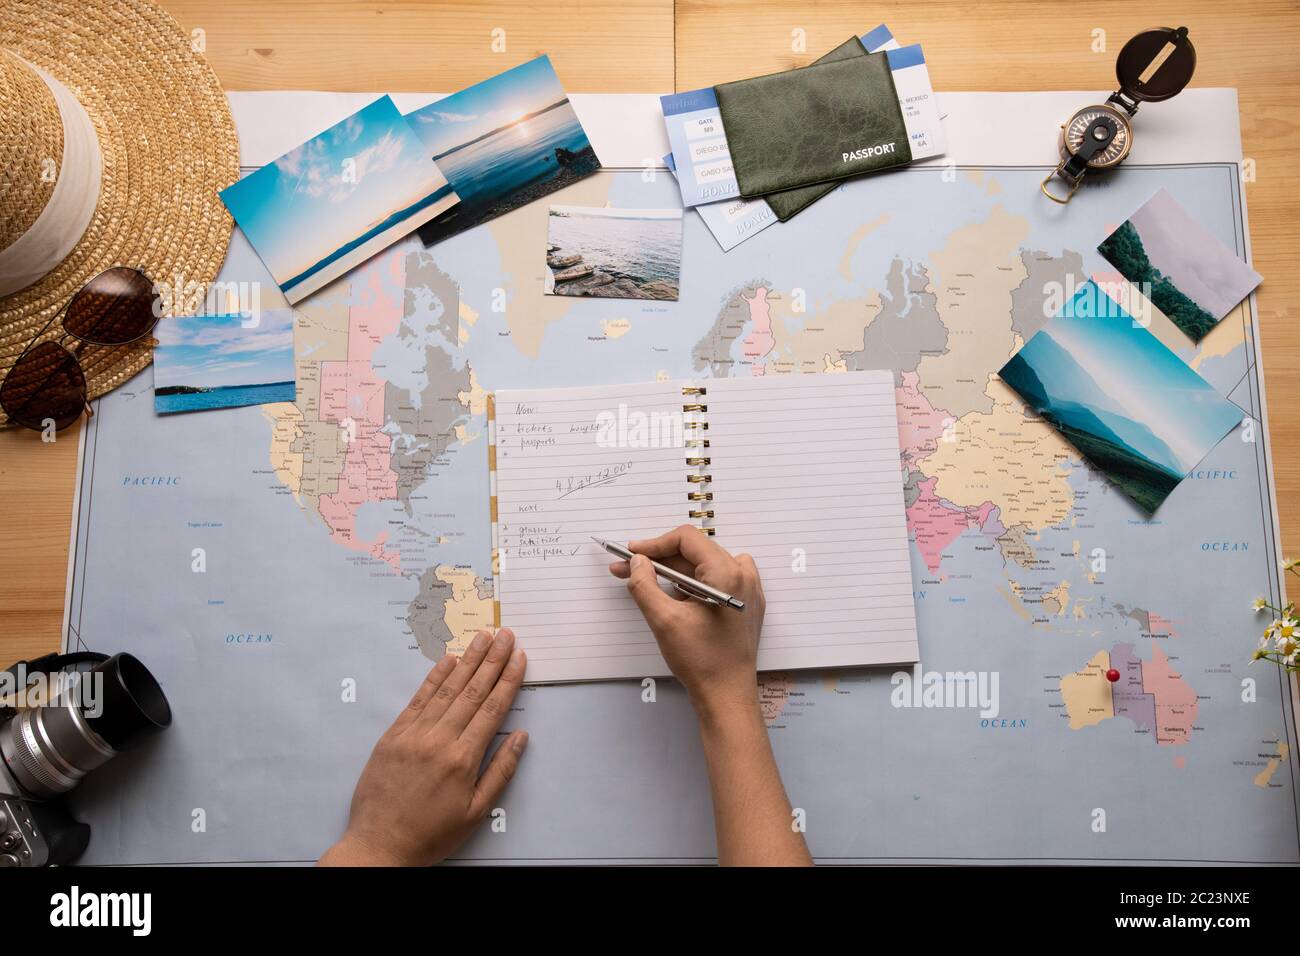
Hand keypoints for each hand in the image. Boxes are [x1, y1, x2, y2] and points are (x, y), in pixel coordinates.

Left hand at [318, 629, 527, 866]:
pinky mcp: (393, 735)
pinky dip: (433, 677)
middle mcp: (439, 740)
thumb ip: (500, 771)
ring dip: (468, 660)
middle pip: (472, 691)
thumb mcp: (476, 812)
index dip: (508, 679)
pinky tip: (447, 660)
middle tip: (505, 635)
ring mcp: (414, 734)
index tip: (519, 657)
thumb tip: (520, 737)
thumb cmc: (430, 834)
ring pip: (446, 689)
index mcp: (463, 759)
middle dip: (492, 660)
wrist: (379, 846)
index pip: (492, 708)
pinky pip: (417, 699)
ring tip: (482, 638)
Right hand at [609, 525, 765, 717]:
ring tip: (648, 583)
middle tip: (629, 569)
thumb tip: (637, 562)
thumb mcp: (664, 621)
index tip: (632, 554)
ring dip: (674, 571)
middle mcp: (743, 576)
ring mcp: (748, 590)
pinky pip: (717, 579)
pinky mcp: (745, 604)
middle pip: (695, 552)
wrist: (727, 695)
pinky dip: (693, 582)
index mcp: (727, 574)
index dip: (655, 544)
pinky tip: (674, 595)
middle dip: (660, 559)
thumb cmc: (702, 661)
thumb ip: (645, 585)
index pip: (687, 539)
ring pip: (704, 565)